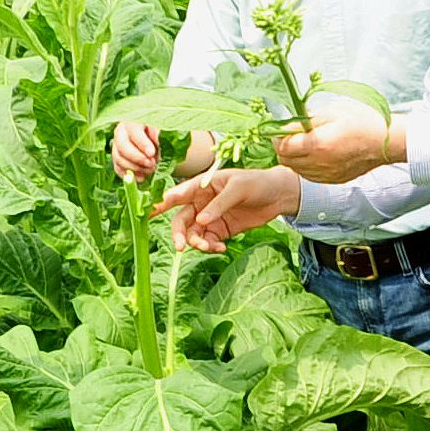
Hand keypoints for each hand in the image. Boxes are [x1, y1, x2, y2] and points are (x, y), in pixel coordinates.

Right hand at [112, 121, 160, 182]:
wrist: (160, 144)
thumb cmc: (162, 135)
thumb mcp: (164, 133)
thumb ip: (161, 135)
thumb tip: (158, 141)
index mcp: (134, 120)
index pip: (134, 131)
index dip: (142, 143)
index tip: (151, 153)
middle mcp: (122, 131)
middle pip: (122, 145)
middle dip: (137, 158)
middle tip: (152, 164)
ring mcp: (117, 144)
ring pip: (119, 157)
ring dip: (135, 167)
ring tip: (150, 170)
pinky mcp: (117, 157)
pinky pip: (117, 167)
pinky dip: (129, 175)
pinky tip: (142, 178)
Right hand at [151, 167, 300, 252]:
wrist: (279, 196)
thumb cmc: (256, 183)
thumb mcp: (238, 188)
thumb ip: (219, 204)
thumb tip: (201, 221)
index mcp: (202, 186)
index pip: (178, 194)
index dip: (162, 203)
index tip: (150, 213)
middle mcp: (201, 202)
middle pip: (181, 220)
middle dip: (179, 234)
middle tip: (181, 247)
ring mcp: (210, 217)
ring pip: (193, 234)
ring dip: (197, 243)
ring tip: (210, 247)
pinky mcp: (221, 230)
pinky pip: (208, 241)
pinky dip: (211, 247)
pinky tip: (221, 247)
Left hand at [276, 103, 395, 183]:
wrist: (386, 141)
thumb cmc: (363, 122)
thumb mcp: (332, 112)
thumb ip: (306, 120)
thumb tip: (286, 123)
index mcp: (319, 144)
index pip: (282, 147)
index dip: (277, 137)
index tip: (280, 129)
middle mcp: (320, 163)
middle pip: (285, 161)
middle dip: (283, 148)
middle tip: (290, 135)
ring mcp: (326, 174)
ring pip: (296, 170)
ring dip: (294, 158)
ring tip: (304, 143)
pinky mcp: (333, 180)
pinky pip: (309, 176)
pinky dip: (305, 166)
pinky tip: (315, 154)